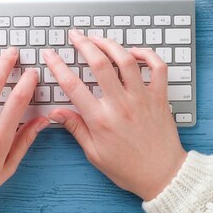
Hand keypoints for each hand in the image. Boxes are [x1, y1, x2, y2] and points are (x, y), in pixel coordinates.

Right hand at [44, 30, 186, 200]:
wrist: (162, 176)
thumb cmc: (128, 169)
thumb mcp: (94, 154)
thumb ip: (76, 128)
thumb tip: (56, 112)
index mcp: (100, 119)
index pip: (72, 85)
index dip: (57, 65)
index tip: (50, 54)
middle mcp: (120, 105)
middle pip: (99, 64)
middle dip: (83, 44)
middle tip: (75, 35)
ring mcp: (142, 98)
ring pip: (125, 60)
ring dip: (110, 44)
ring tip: (98, 38)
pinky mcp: (159, 97)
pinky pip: (157, 67)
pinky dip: (146, 54)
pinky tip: (133, 51)